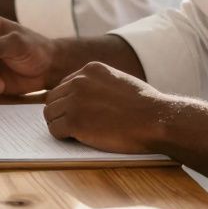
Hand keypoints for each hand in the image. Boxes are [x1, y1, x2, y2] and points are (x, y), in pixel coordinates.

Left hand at [44, 62, 168, 154]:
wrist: (157, 120)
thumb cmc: (145, 106)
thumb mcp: (119, 81)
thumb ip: (98, 84)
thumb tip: (82, 96)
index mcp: (90, 69)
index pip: (64, 85)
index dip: (69, 102)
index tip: (79, 113)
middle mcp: (78, 81)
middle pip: (53, 99)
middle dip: (61, 113)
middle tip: (74, 126)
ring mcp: (74, 101)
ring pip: (50, 114)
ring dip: (60, 125)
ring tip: (77, 133)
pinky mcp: (74, 122)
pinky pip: (54, 130)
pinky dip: (62, 137)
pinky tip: (77, 139)